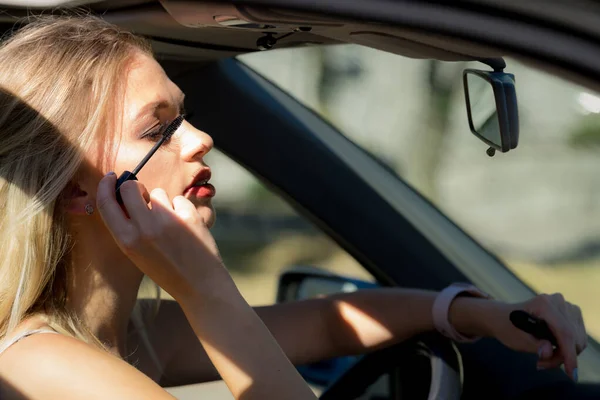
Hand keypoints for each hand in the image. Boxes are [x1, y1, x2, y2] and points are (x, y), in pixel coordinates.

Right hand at [96, 172, 229, 301]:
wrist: (199, 285)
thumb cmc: (167, 269)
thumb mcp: (137, 253)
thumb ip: (128, 227)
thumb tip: (125, 196)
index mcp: (126, 240)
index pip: (105, 203)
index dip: (106, 186)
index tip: (110, 177)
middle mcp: (144, 229)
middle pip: (130, 187)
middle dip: (136, 187)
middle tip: (145, 196)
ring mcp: (167, 221)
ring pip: (158, 192)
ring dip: (163, 202)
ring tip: (171, 224)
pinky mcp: (188, 216)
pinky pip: (179, 199)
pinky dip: (183, 209)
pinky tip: (187, 227)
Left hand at [486, 294, 586, 380]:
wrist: (503, 317)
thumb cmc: (508, 327)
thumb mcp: (517, 339)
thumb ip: (535, 345)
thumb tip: (549, 352)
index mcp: (544, 304)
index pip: (565, 332)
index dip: (569, 354)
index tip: (571, 374)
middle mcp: (558, 302)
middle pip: (573, 338)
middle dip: (561, 356)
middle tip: (541, 364)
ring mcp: (566, 306)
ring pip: (578, 340)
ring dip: (564, 354)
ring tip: (543, 357)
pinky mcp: (571, 313)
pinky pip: (577, 337)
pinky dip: (567, 348)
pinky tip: (551, 349)